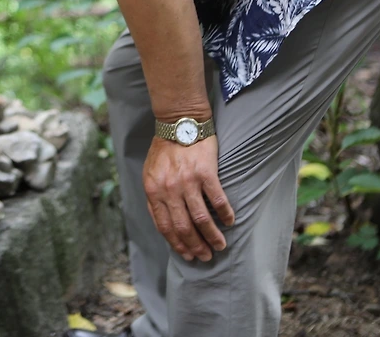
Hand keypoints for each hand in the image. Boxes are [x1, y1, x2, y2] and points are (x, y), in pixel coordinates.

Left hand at [143, 134, 234, 261]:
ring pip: (201, 219)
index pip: (164, 226)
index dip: (177, 244)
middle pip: (183, 227)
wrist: (179, 122)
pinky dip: (225, 214)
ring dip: (212, 236)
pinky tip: (230, 221)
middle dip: (195, 246)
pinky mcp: (205, 173)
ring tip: (220, 245)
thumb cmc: (164, 149)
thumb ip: (155, 197)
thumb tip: (162, 222)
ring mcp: (188, 181)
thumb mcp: (150, 173)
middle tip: (206, 256)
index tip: (187, 255)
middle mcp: (169, 189)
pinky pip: (217, 200)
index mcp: (153, 190)